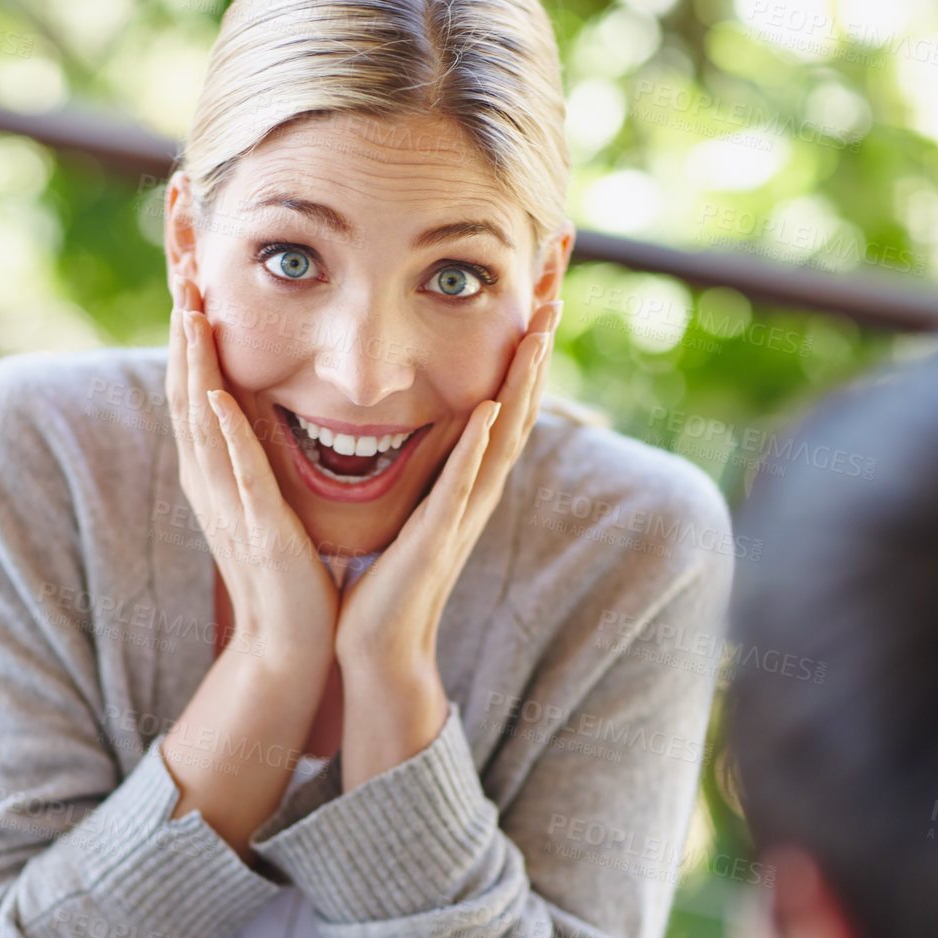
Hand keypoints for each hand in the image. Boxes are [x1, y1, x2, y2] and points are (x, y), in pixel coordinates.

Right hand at [166, 273, 338, 672]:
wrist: (288, 639)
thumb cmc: (285, 569)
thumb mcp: (263, 496)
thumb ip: (254, 453)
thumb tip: (254, 407)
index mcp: (213, 469)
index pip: (195, 386)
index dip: (189, 330)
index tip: (190, 272)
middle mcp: (209, 479)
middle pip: (185, 388)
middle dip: (183, 326)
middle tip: (179, 265)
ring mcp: (227, 502)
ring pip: (201, 420)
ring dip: (195, 364)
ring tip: (190, 309)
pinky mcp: (255, 527)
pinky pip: (235, 471)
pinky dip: (224, 431)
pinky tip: (217, 394)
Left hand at [334, 300, 561, 786]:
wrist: (380, 647)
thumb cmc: (388, 579)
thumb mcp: (412, 507)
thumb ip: (426, 469)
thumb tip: (427, 427)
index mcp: (466, 481)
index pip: (503, 402)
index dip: (522, 350)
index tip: (537, 295)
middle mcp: (475, 492)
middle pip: (519, 408)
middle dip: (537, 349)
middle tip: (557, 290)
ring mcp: (462, 515)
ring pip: (503, 439)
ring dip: (522, 386)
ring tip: (538, 333)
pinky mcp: (437, 539)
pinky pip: (462, 486)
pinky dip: (478, 447)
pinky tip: (489, 409)